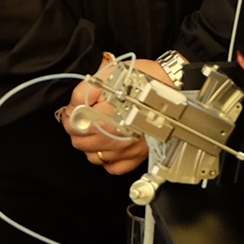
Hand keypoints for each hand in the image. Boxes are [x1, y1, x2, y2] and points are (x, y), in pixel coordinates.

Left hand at [62, 58, 148, 176]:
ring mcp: (128, 149)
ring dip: (91, 145)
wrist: (173, 86)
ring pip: (94, 157)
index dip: (69, 117)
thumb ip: (84, 92)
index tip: (73, 112)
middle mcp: (117, 137)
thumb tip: (73, 107)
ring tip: (97, 130)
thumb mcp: (109, 75)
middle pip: (81, 143)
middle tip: (82, 119)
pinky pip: (114, 168)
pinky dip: (108, 160)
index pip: (74, 126)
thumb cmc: (144, 79)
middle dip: (77, 130)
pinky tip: (110, 146)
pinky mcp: (138, 156)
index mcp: (108, 116)